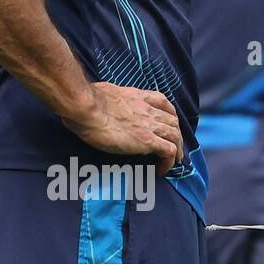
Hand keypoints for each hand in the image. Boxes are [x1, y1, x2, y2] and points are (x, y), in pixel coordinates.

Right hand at [61, 82, 183, 175]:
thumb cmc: (86, 102)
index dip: (169, 115)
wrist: (87, 109)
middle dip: (176, 134)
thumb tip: (102, 104)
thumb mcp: (102, 94)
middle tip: (173, 146)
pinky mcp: (147, 140)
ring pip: (175, 136)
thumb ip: (109, 99)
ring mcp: (149, 124)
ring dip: (177, 149)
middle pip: (172, 121)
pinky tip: (161, 170)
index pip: (163, 102)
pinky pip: (168, 151)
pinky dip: (169, 162)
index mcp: (136, 96)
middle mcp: (147, 109)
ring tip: (174, 160)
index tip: (167, 123)